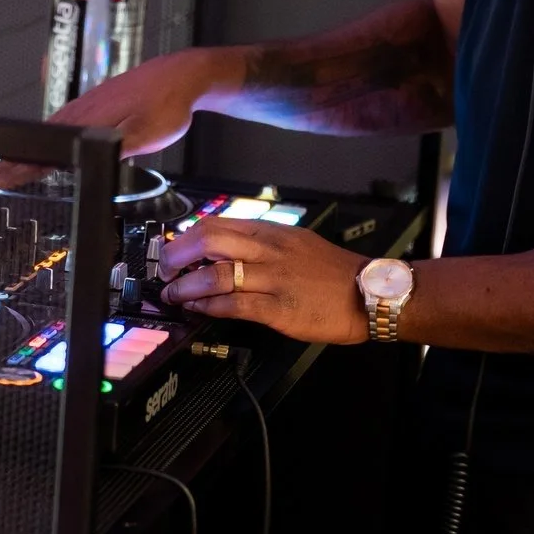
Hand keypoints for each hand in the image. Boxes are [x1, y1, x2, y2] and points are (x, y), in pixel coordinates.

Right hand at [0, 50, 222, 189]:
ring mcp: (84, 107)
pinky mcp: (93, 106)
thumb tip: (92, 161)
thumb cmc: (169, 103)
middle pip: (35, 142)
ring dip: (22, 152)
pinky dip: (42, 140)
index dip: (14, 167)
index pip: (43, 150)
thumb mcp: (149, 133)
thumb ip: (118, 148)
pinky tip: (40, 150)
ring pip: (45, 133)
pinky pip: (59, 127)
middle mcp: (80, 112)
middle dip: (6, 162)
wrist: (182, 75)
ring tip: (0, 168)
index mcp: (87, 121)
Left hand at [157, 219, 364, 344]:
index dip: (188, 236)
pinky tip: (199, 310)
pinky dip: (210, 307)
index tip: (173, 248)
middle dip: (178, 254)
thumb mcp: (296, 242)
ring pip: (218, 274)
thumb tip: (224, 249)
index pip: (219, 224)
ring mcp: (274, 279)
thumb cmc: (331, 271)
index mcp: (273, 232)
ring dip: (187, 285)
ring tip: (174, 294)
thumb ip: (262, 243)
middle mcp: (270, 251)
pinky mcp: (279, 308)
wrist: (368, 294)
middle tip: (165, 268)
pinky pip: (235, 305)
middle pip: (211, 240)